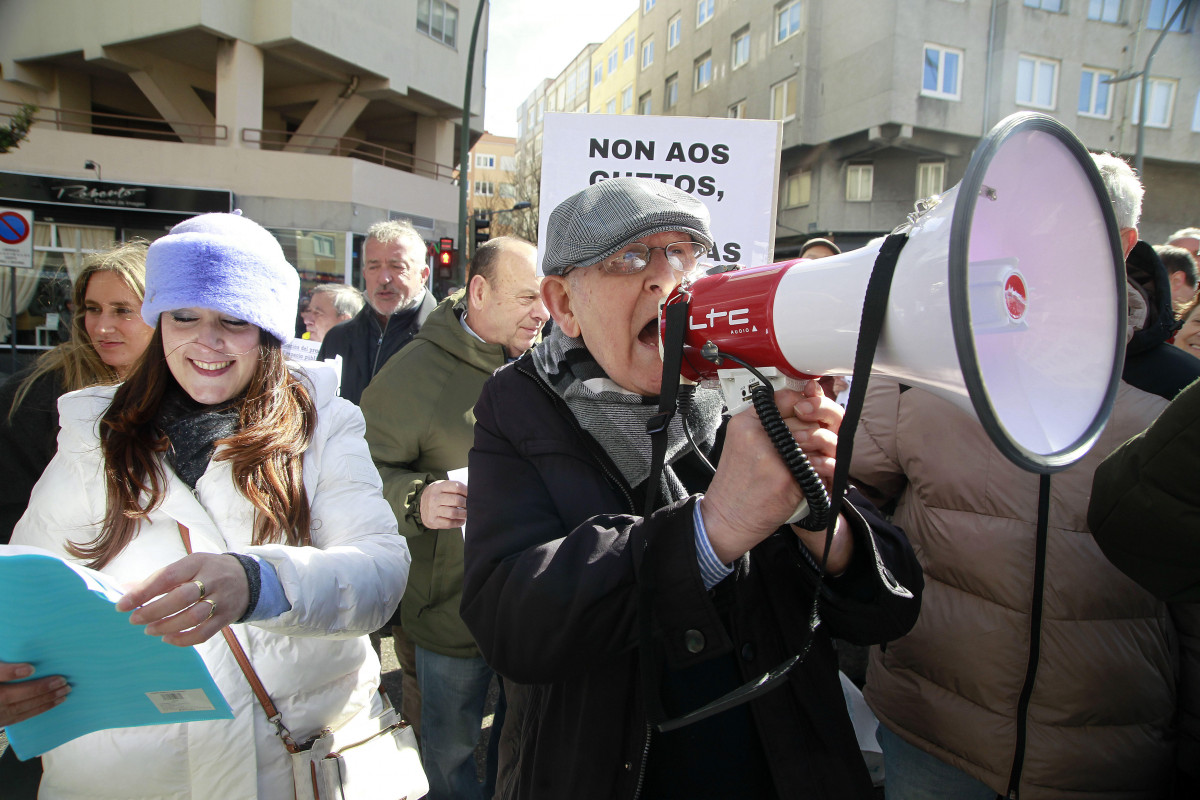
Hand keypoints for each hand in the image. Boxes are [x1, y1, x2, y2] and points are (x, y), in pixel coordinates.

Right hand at [0, 662, 68, 725]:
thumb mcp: (0, 659)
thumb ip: (7, 659)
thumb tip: (27, 639)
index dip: (10, 672)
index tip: (31, 668)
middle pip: (8, 695)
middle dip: (37, 689)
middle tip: (62, 680)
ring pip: (17, 708)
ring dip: (44, 700)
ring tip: (65, 690)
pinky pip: (19, 717)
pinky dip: (39, 709)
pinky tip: (56, 701)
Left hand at [115, 554, 250, 646]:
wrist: (249, 579)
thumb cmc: (208, 572)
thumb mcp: (188, 566)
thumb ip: (159, 578)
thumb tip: (125, 589)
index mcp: (197, 562)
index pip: (167, 577)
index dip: (143, 592)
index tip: (122, 605)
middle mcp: (212, 579)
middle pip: (181, 598)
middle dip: (154, 611)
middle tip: (134, 619)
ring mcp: (221, 600)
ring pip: (193, 617)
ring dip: (167, 626)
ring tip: (150, 630)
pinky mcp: (226, 617)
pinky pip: (203, 633)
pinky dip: (182, 639)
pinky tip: (168, 638)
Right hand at [419, 480, 467, 529]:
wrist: (420, 506)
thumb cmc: (437, 495)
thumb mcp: (442, 487)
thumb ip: (454, 488)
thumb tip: (472, 494)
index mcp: (438, 487)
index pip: (457, 487)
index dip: (467, 491)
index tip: (471, 495)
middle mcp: (434, 498)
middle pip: (457, 500)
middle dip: (467, 504)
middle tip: (470, 506)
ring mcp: (432, 510)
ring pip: (453, 513)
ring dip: (464, 514)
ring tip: (466, 513)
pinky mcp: (433, 521)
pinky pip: (449, 523)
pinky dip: (458, 522)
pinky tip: (461, 520)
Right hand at [701, 381, 844, 563]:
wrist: (726, 518)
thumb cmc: (737, 483)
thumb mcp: (743, 442)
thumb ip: (768, 424)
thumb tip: (804, 404)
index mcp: (746, 422)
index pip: (787, 397)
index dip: (805, 404)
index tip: (809, 416)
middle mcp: (758, 434)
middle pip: (806, 417)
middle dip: (816, 431)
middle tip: (813, 446)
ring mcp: (773, 454)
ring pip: (816, 438)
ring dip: (820, 451)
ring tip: (811, 462)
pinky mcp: (787, 476)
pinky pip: (819, 463)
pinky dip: (822, 470)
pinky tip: (814, 476)